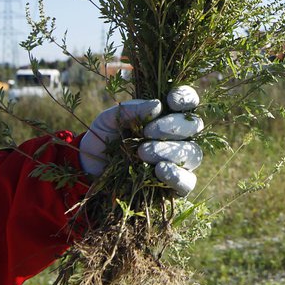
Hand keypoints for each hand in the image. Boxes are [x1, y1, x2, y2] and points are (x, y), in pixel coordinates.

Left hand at [79, 86, 202, 195]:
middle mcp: (178, 137)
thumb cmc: (103, 139)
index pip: (189, 103)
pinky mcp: (175, 186)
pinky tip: (160, 170)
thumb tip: (158, 105)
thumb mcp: (109, 119)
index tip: (170, 100)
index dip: (186, 98)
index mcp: (166, 115)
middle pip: (194, 127)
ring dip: (170, 150)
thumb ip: (132, 109)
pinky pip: (188, 182)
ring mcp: (179, 162)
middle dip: (174, 126)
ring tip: (143, 153)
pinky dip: (177, 176)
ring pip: (193, 153)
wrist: (89, 171)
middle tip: (148, 132)